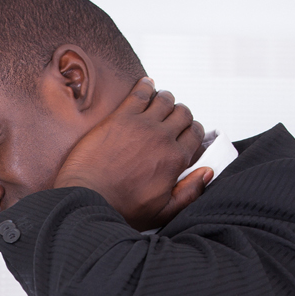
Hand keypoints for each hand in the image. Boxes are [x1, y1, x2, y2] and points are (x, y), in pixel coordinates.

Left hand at [52, 77, 207, 230]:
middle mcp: (163, 138)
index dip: (192, 132)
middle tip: (172, 118)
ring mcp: (142, 124)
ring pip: (165, 99)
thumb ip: (190, 192)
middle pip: (183, 113)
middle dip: (181, 114)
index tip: (185, 133)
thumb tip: (207, 172)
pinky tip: (146, 84)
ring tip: (160, 103)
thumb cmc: (120, 208)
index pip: (195, 134)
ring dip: (166, 99)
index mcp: (175, 159)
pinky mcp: (120, 117)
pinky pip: (140, 92)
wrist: (87, 198)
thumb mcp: (163, 212)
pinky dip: (146, 85)